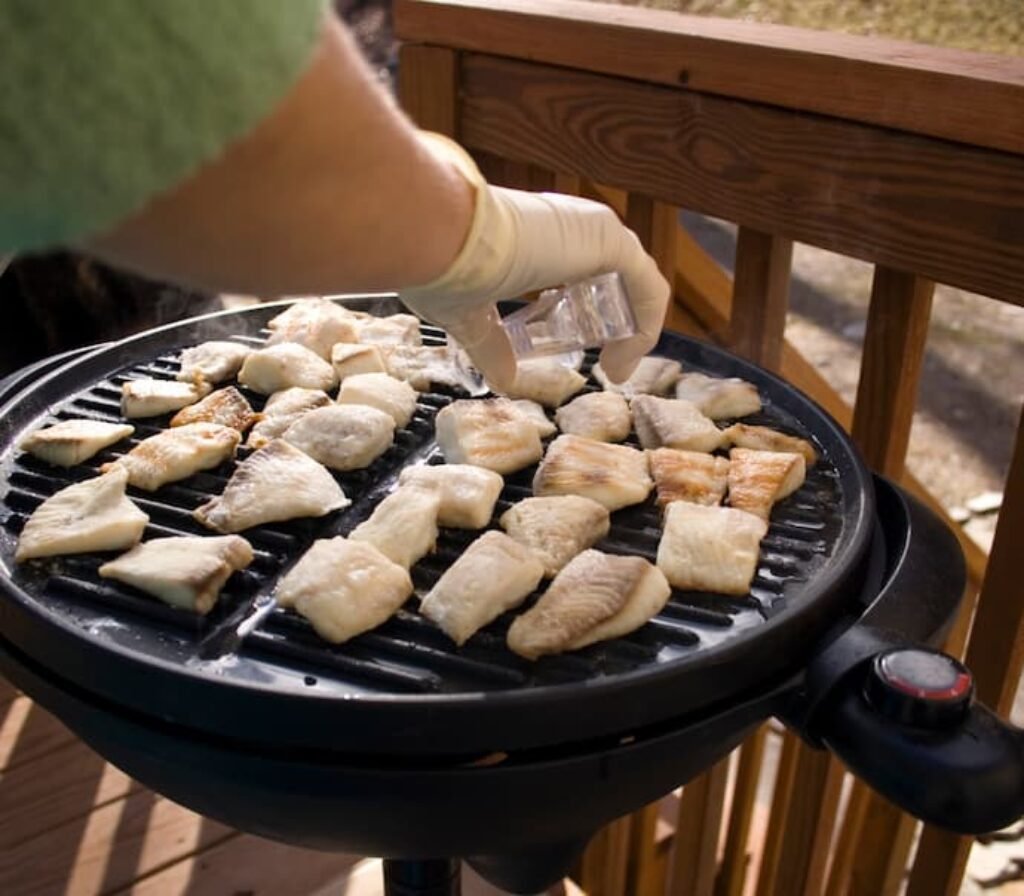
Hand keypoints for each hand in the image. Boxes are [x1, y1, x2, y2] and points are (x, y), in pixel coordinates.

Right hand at [399, 134, 668, 391]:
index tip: (585, 354)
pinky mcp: (610, 240)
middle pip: (613, 280)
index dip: (588, 315)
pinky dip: (646, 324)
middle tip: (608, 368)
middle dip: (616, 326)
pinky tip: (625, 358)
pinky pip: (648, 286)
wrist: (440, 237)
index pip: (579, 274)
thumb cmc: (443, 268)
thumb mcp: (470, 317)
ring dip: (634, 329)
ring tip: (617, 369)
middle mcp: (570, 228)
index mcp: (537, 238)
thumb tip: (502, 381)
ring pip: (634, 283)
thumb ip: (491, 345)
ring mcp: (592, 230)